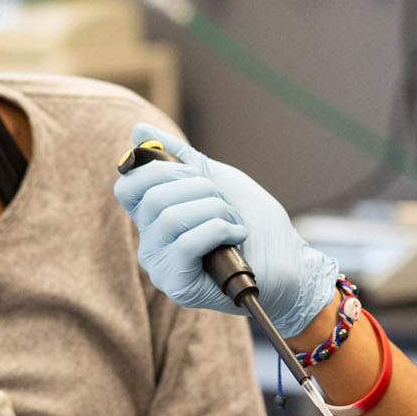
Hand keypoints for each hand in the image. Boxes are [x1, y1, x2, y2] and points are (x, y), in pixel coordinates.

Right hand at [113, 123, 337, 336]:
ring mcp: (162, 266)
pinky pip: (187, 243)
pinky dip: (219, 230)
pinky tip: (237, 236)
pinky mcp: (178, 286)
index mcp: (154, 216)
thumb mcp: (217, 179)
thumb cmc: (253, 221)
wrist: (289, 262)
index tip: (192, 172)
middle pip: (153, 197)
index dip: (156, 170)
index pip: (127, 187)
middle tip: (223, 200)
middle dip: (198, 188)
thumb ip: (179, 157)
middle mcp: (150, 241)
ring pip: (171, 218)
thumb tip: (138, 130)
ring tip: (233, 220)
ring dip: (214, 210)